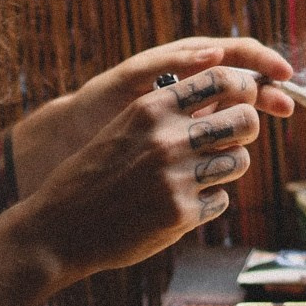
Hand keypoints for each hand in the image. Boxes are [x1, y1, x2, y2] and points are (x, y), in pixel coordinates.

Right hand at [13, 38, 294, 185]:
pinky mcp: (180, 213)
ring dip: (229, 167)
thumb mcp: (128, 126)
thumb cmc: (97, 172)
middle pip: (245, 119)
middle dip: (246, 127)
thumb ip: (171, 110)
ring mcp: (176, 177)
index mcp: (152, 108)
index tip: (244, 97)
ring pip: (240, 161)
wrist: (59, 227)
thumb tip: (228, 97)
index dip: (243, 86)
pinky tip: (181, 204)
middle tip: (235, 136)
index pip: (222, 78)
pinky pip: (221, 200)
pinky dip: (207, 202)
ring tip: (203, 173)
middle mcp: (167, 138)